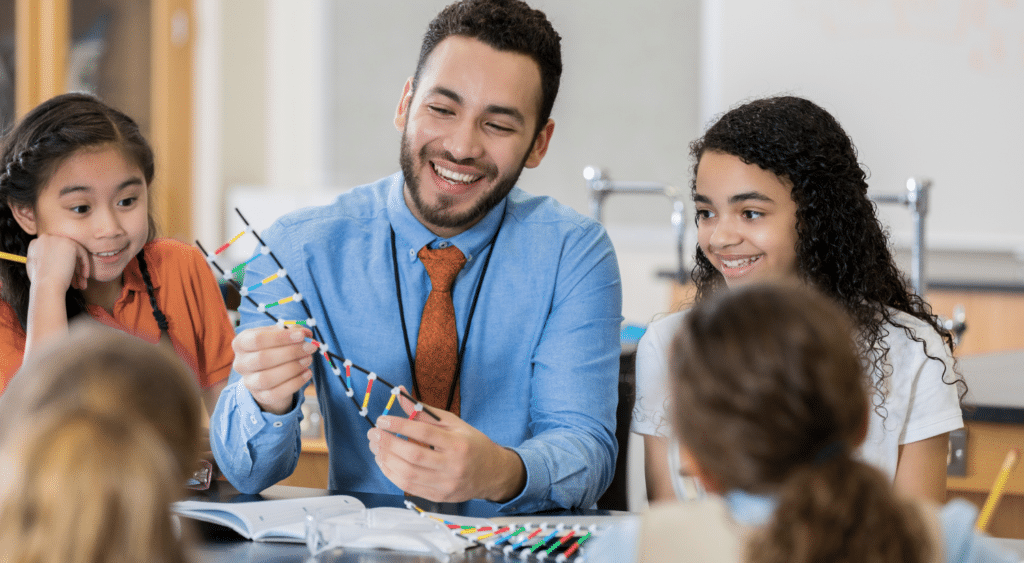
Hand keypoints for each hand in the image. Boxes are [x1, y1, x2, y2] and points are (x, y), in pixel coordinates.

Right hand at [24, 234, 89, 290]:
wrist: (47, 285)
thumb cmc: (41, 283)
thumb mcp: (35, 268)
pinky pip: (82, 253)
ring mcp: (57, 239)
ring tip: (81, 283)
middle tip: (76, 281)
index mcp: (35, 244)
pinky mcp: (69, 243)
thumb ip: (41, 259)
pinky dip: (84, 265)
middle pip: (64, 252)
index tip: (65, 276)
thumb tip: (52, 259)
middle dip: (71, 267)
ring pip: (74, 253)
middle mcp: (44, 238)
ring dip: (78, 269)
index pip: (53, 251)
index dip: (60, 264)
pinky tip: (84, 277)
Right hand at [233, 325, 314, 413]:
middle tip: (310, 348)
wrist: (271, 374)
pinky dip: (295, 383)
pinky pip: (277, 393)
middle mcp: (241, 363)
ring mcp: (249, 382)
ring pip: (267, 378)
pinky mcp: (261, 396)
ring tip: (308, 360)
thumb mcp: (280, 335)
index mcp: (241, 342)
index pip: (257, 339)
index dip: (281, 337)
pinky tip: (307, 373)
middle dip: (290, 352)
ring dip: (292, 368)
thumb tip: (306, 334)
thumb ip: (293, 331)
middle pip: (263, 359)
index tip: (302, 336)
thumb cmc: (275, 349)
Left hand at [367, 390, 526, 502]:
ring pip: (408, 474)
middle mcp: (452, 466)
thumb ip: (425, 412)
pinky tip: (384, 461)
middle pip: (414, 456)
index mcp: (459, 444)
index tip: (383, 420)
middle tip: (373, 433)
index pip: (425, 433)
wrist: (492, 473)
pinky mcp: (438, 496)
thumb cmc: (472, 444)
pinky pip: (409, 487)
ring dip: (386, 459)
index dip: (401, 426)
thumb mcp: (454, 423)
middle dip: (388, 443)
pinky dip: (392, 474)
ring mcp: (445, 484)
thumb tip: (401, 394)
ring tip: (376, 446)